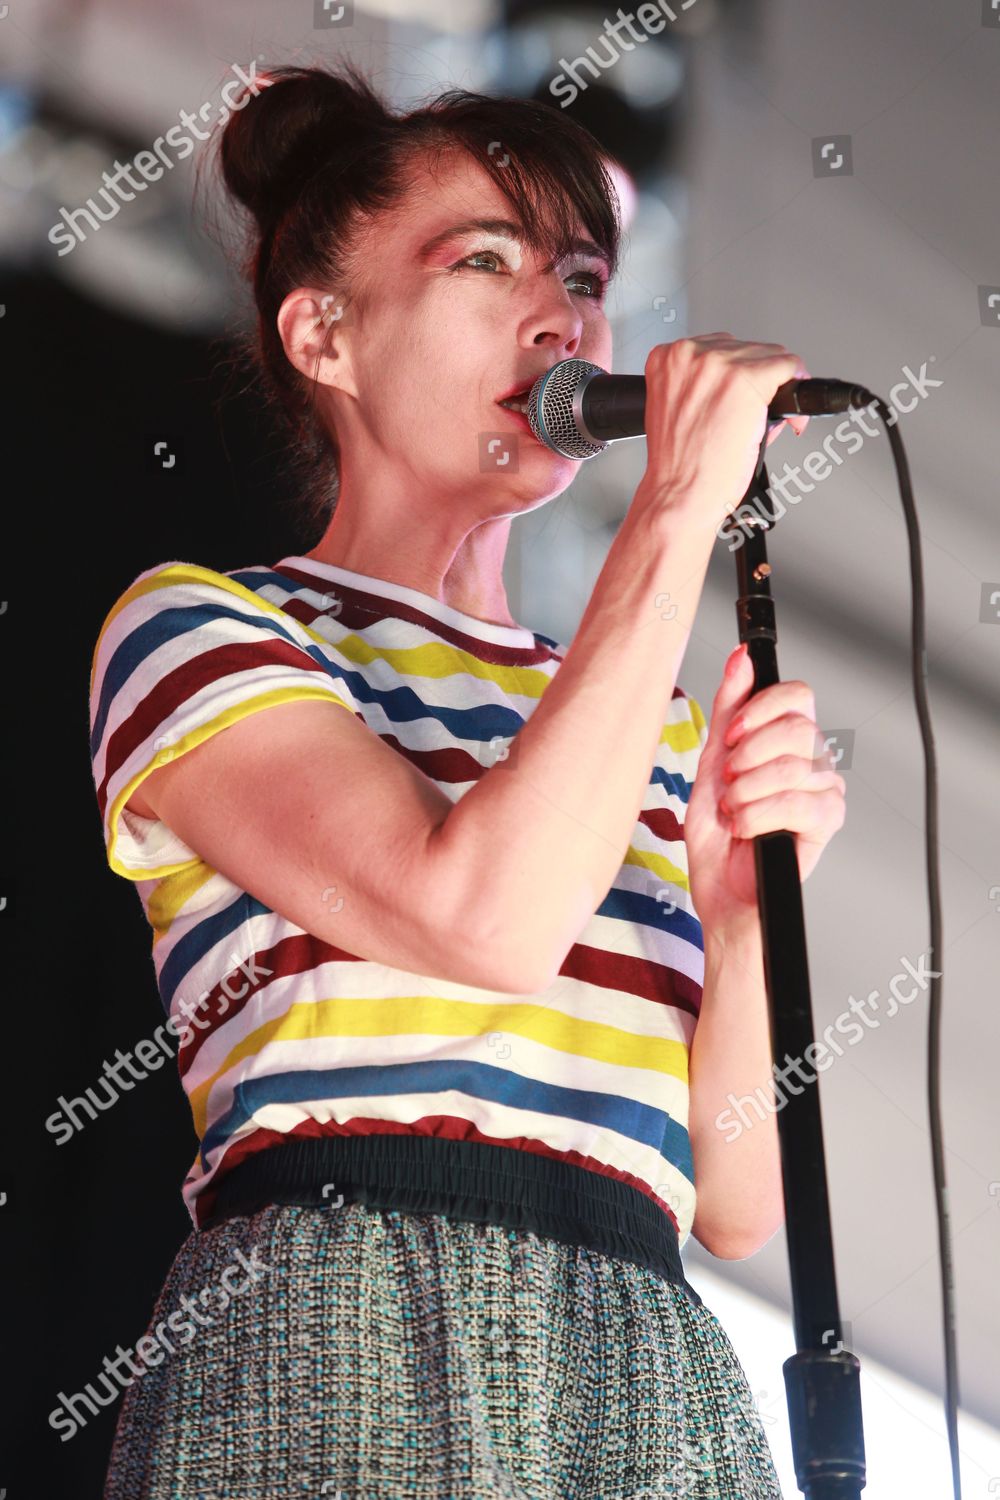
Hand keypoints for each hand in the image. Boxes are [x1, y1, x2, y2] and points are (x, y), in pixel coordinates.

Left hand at [684, 644, 845, 926]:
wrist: (720, 893)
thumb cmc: (718, 836)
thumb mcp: (712, 763)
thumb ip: (729, 708)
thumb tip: (741, 657)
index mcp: (788, 742)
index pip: (797, 695)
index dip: (760, 709)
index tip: (731, 735)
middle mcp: (814, 762)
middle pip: (799, 727)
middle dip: (747, 755)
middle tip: (728, 782)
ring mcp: (825, 792)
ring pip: (793, 766)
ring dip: (746, 792)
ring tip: (734, 813)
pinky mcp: (827, 824)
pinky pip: (799, 803)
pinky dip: (759, 816)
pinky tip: (745, 830)